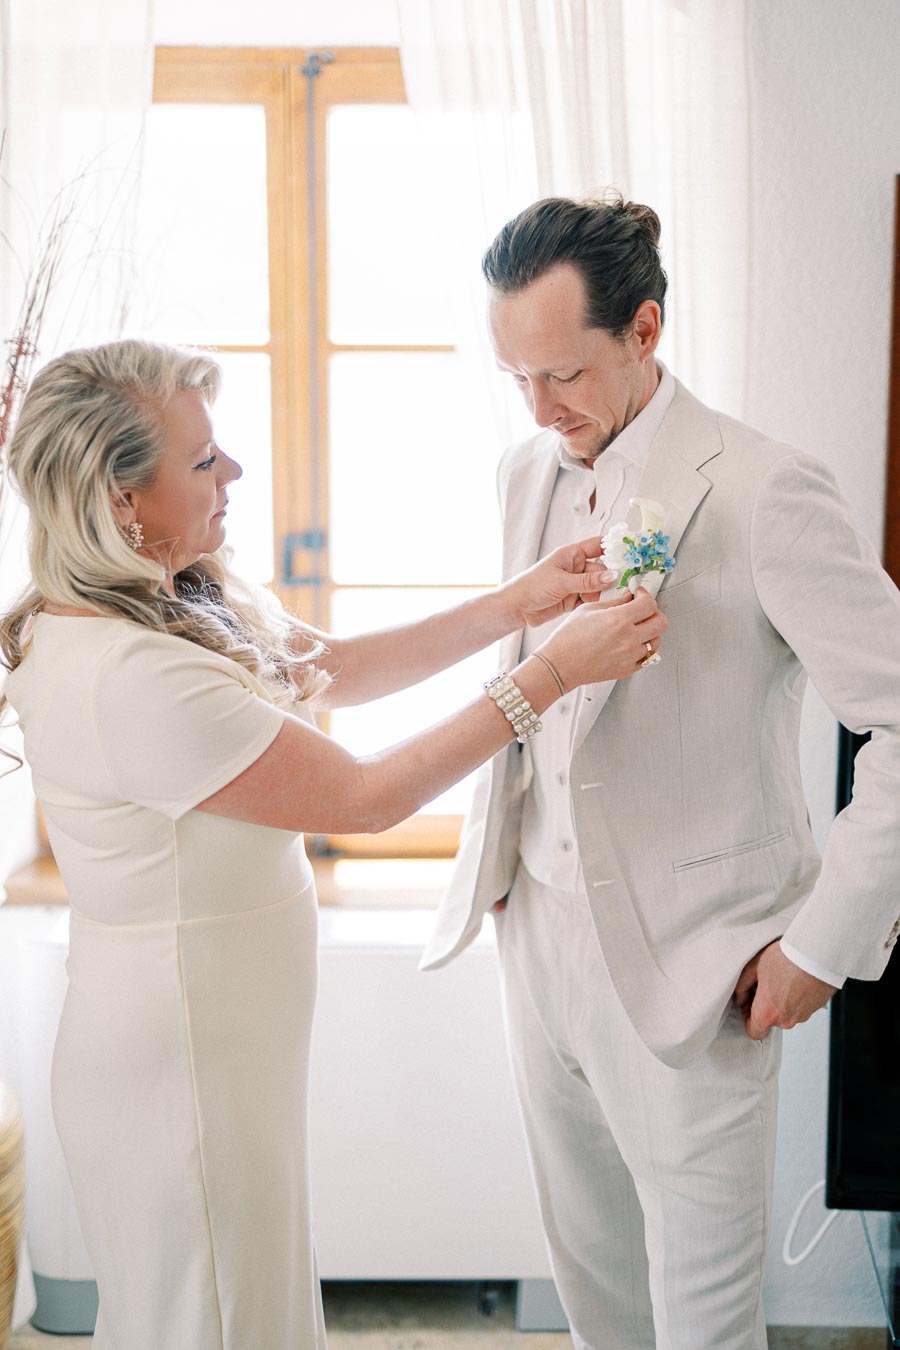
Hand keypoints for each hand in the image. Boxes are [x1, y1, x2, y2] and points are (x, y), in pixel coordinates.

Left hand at [501, 536, 616, 628]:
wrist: (516, 608)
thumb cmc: (531, 586)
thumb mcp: (562, 582)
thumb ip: (588, 581)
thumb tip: (612, 576)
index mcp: (571, 554)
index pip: (598, 545)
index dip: (614, 547)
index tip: (630, 551)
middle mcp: (575, 567)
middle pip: (602, 570)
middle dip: (607, 579)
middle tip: (613, 586)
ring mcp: (575, 584)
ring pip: (598, 587)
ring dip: (599, 594)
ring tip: (594, 600)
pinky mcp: (573, 599)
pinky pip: (591, 599)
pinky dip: (593, 604)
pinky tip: (590, 608)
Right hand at [540, 586, 667, 689]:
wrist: (560, 665)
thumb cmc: (567, 639)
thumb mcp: (588, 610)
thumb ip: (614, 602)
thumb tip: (628, 597)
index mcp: (618, 620)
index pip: (649, 604)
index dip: (646, 596)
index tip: (639, 595)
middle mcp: (628, 639)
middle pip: (661, 622)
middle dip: (654, 613)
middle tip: (643, 611)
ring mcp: (629, 656)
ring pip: (656, 641)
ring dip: (650, 632)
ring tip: (636, 629)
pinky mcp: (627, 669)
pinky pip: (646, 658)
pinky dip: (643, 649)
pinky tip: (631, 644)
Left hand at [734, 940, 836, 1039]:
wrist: (817, 953)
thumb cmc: (786, 958)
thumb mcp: (754, 966)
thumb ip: (742, 985)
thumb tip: (740, 996)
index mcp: (767, 1014)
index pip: (754, 1032)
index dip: (748, 1018)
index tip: (748, 1003)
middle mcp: (786, 1020)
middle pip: (771, 1020)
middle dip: (766, 1004)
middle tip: (764, 983)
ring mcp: (803, 1015)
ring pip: (787, 1012)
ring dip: (782, 1000)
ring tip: (781, 977)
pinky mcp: (816, 1008)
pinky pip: (801, 1006)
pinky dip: (796, 997)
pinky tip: (794, 979)